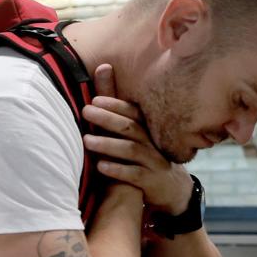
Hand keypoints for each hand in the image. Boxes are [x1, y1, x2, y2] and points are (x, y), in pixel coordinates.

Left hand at [82, 65, 192, 214]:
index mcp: (146, 129)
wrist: (170, 190)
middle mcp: (151, 142)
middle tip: (86, 111)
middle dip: (107, 119)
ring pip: (131, 151)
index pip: (132, 113)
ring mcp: (153, 162)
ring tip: (87, 141)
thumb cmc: (142, 157)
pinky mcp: (150, 182)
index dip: (115, 105)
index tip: (95, 100)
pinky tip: (101, 166)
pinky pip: (134, 175)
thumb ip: (113, 104)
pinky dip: (117, 170)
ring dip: (108, 145)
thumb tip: (102, 66)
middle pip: (130, 128)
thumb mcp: (131, 132)